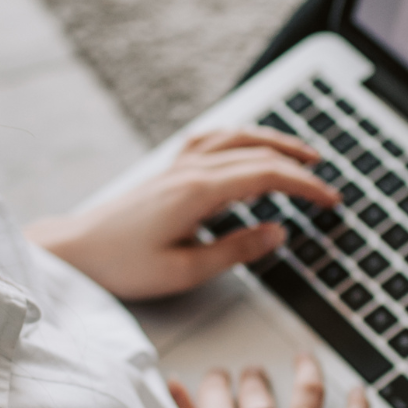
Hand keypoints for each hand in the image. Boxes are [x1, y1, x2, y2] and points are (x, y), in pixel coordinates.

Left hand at [26, 127, 339, 300]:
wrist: (76, 251)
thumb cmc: (123, 265)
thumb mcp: (185, 270)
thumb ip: (236, 250)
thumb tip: (278, 232)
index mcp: (198, 191)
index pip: (267, 175)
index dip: (305, 186)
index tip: (331, 200)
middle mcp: (190, 169)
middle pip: (258, 152)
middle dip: (299, 164)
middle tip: (328, 183)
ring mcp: (178, 165)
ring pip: (236, 138)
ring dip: (274, 141)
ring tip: (303, 154)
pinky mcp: (169, 170)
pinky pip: (213, 139)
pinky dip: (241, 137)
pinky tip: (249, 143)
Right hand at [169, 354, 368, 407]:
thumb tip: (177, 389)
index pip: (216, 390)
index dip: (216, 384)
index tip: (218, 383)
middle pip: (259, 391)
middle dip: (253, 381)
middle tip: (253, 379)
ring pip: (307, 398)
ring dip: (306, 374)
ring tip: (306, 363)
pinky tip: (360, 394)